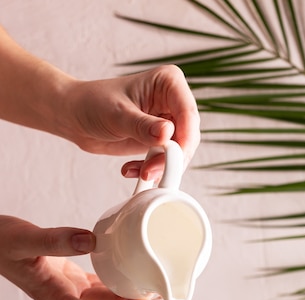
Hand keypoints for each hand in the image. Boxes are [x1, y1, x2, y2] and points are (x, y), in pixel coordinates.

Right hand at [0, 216, 152, 299]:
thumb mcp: (26, 239)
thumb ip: (56, 241)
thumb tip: (92, 240)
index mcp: (52, 297)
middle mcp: (62, 298)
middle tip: (153, 293)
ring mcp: (67, 289)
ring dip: (125, 298)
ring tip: (148, 287)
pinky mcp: (70, 277)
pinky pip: (98, 286)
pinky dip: (115, 284)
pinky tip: (130, 276)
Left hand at [62, 65, 199, 179]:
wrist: (74, 117)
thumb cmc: (92, 104)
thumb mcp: (117, 115)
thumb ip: (142, 126)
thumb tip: (167, 133)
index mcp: (168, 82)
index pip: (188, 113)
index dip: (184, 139)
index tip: (172, 158)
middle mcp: (172, 100)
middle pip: (188, 136)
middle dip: (172, 158)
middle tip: (150, 171)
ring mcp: (167, 121)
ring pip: (179, 152)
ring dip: (160, 167)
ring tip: (139, 171)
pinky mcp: (159, 140)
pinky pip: (166, 160)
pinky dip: (152, 170)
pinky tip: (132, 169)